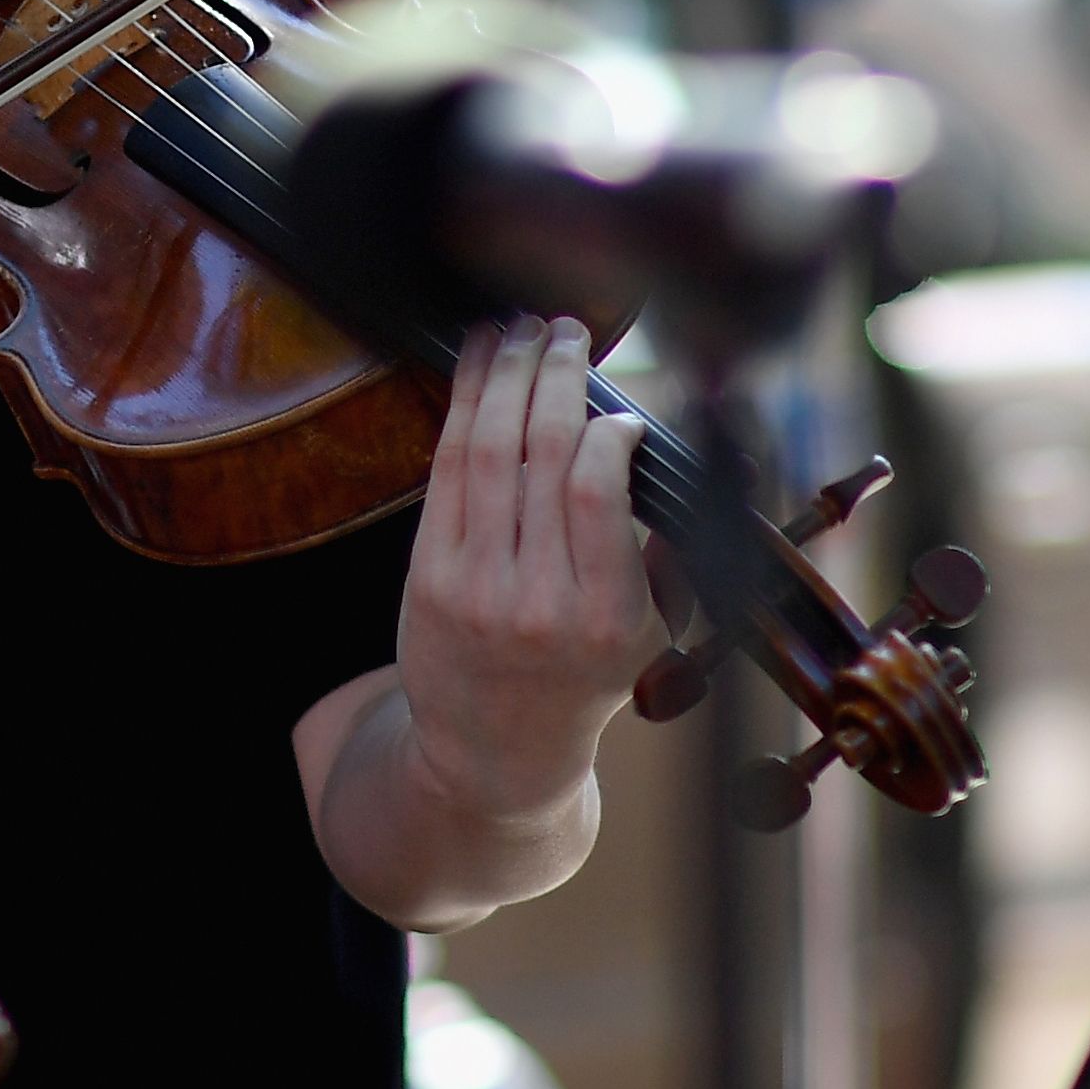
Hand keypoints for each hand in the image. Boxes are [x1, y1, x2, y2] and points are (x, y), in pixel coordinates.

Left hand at [390, 317, 657, 825]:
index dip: (606, 427)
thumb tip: (656, 445)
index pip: (597, 488)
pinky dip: (460, 407)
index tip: (619, 410)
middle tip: (564, 330)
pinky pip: (445, 470)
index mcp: (607, 617)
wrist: (495, 758)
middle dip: (554, 374)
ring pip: (488, 450)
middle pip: (540, 453)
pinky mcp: (428, 578)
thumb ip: (661, 550)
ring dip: (504, 374)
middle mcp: (536, 603)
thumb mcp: (650, 635)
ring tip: (519, 330)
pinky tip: (476, 366)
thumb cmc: (583, 683)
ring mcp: (474, 589)